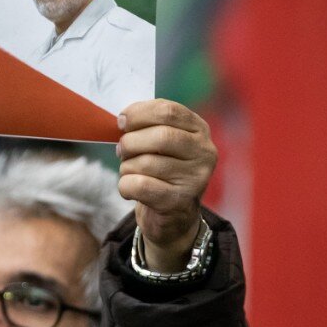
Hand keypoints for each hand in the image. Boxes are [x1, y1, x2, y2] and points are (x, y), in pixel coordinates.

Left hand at [116, 100, 216, 271]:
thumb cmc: (160, 170)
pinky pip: (140, 186)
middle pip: (160, 136)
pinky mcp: (179, 201)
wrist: (173, 215)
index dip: (139, 113)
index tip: (122, 121)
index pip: (169, 111)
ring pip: (146, 163)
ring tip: (130, 171)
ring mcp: (195, 178)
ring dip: (126, 166)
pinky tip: (130, 188)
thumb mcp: (160, 143)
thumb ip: (147, 126)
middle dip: (131, 142)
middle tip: (121, 150)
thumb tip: (123, 119)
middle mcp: (204, 152)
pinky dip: (125, 185)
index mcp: (199, 129)